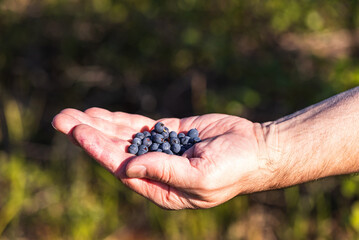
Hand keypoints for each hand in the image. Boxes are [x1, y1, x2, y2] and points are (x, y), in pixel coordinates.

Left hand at [52, 108, 275, 208]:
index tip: (79, 131)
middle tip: (61, 119)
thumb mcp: (202, 177)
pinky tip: (101, 113)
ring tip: (72, 113)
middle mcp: (156, 170)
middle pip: (116, 151)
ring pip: (124, 136)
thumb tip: (127, 167)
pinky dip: (120, 119)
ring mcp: (161, 149)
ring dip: (99, 124)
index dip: (99, 149)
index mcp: (161, 189)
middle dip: (89, 134)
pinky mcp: (169, 132)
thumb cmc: (234, 168)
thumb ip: (165, 172)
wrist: (256, 149)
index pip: (122, 168)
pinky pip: (140, 125)